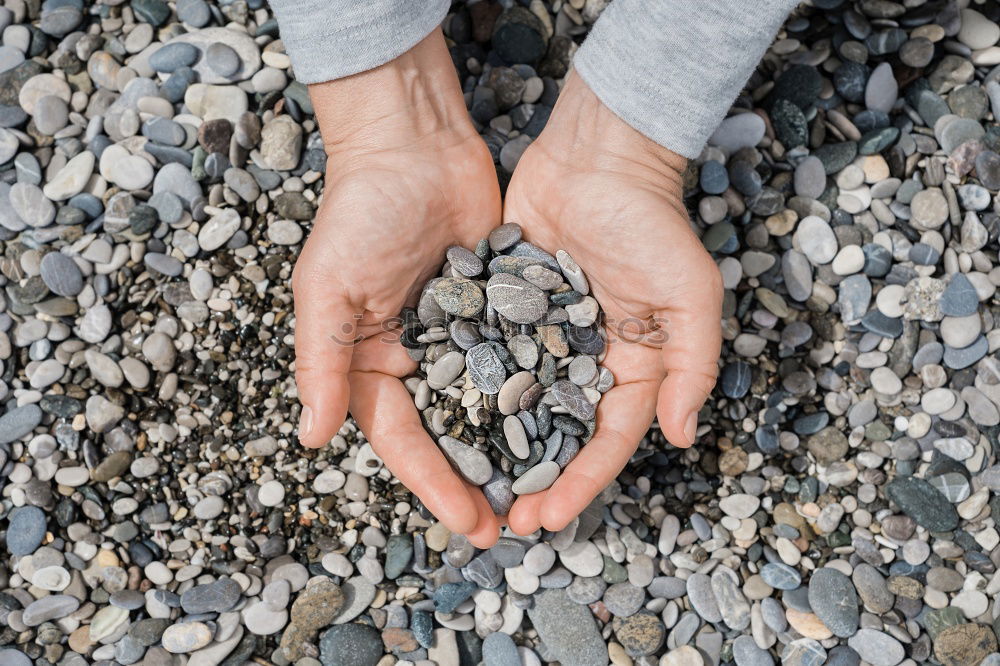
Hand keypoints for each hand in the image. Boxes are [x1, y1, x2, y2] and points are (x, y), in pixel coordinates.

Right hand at [292, 30, 502, 545]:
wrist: (415, 147)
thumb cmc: (360, 213)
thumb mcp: (329, 287)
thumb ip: (321, 359)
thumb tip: (311, 437)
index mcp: (368, 363)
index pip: (401, 438)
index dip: (432, 483)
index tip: (467, 523)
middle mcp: (416, 359)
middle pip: (449, 434)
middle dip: (476, 481)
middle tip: (511, 527)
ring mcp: (461, 337)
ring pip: (489, 406)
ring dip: (512, 449)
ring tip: (544, 492)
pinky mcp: (499, 311)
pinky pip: (520, 360)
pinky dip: (538, 393)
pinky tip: (567, 427)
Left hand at [502, 73, 722, 533]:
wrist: (597, 156)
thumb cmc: (652, 222)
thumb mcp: (690, 294)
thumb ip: (691, 366)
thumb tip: (683, 436)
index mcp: (634, 367)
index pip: (607, 440)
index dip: (581, 482)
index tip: (548, 517)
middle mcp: (585, 360)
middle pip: (557, 433)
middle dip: (535, 479)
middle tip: (503, 518)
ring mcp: (542, 336)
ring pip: (516, 404)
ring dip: (496, 446)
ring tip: (467, 485)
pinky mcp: (505, 308)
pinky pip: (486, 356)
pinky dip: (469, 389)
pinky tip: (441, 420)